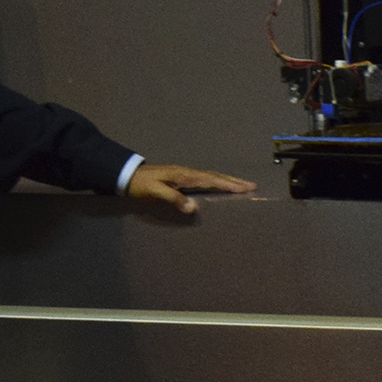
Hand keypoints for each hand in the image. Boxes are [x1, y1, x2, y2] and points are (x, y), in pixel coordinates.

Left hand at [124, 161, 257, 216]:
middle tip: (253, 186)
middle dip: (235, 181)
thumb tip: (193, 208)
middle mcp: (188, 173)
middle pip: (216, 176)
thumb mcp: (155, 192)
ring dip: (228, 180)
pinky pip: (206, 179)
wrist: (128, 174)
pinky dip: (218, 181)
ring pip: (212, 176)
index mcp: (185, 176)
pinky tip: (220, 185)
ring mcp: (186, 174)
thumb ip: (174, 199)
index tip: (246, 188)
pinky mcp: (182, 177)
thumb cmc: (140, 185)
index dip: (229, 185)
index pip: (212, 180)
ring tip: (243, 185)